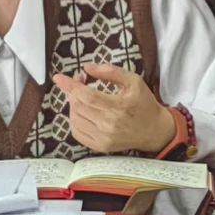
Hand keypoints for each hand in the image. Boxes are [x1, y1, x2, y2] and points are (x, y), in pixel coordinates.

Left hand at [51, 62, 173, 154]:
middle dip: (73, 91)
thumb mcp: (133, 80)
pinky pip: (77, 132)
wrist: (154, 130)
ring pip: (75, 118)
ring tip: (82, 96)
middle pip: (78, 106)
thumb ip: (110, 71)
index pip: (86, 96)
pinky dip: (74, 120)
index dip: (70, 85)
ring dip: (73, 104)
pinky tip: (82, 112)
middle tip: (80, 82)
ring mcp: (104, 138)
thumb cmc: (144, 103)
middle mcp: (109, 125)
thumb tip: (87, 67)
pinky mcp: (101, 146)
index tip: (59, 78)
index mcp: (119, 107)